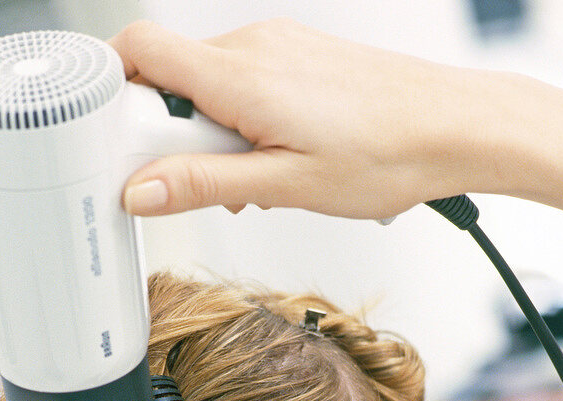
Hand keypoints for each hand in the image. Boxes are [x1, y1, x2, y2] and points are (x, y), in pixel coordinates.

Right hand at [110, 19, 490, 219]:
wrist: (453, 128)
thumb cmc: (385, 155)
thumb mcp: (286, 184)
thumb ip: (206, 185)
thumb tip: (140, 190)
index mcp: (241, 74)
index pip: (140, 49)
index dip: (109, 88)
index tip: (112, 142)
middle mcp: (254, 46)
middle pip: (170, 78)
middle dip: (172, 136)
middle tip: (208, 183)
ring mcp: (278, 47)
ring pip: (209, 87)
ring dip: (212, 138)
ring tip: (258, 179)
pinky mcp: (298, 58)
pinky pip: (243, 85)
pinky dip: (242, 125)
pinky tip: (277, 161)